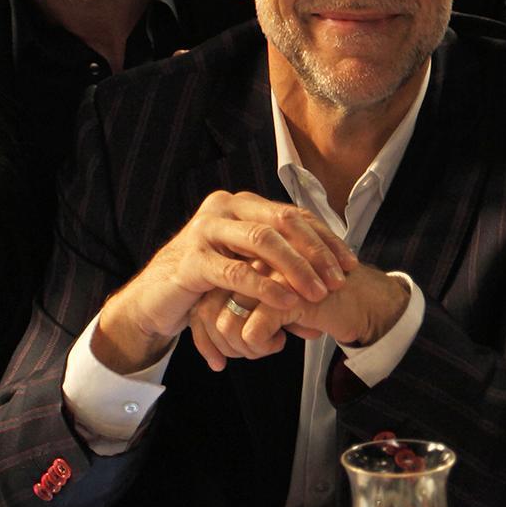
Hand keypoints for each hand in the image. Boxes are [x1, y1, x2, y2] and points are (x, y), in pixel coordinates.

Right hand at [92, 193, 353, 372]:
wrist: (155, 300)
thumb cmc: (208, 283)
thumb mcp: (249, 268)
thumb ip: (283, 269)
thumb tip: (332, 286)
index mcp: (242, 204)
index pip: (293, 215)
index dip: (326, 239)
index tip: (350, 264)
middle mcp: (224, 208)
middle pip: (283, 221)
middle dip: (316, 251)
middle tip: (339, 279)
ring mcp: (204, 230)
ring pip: (262, 240)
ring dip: (296, 268)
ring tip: (318, 293)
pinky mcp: (190, 259)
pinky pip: (235, 271)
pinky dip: (265, 287)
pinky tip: (287, 303)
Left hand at [186, 265, 409, 372]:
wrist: (366, 301)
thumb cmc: (321, 302)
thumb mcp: (276, 305)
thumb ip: (245, 311)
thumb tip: (213, 342)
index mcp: (246, 259)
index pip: (204, 299)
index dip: (205, 335)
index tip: (217, 358)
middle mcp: (252, 262)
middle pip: (207, 310)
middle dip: (220, 344)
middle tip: (244, 355)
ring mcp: (268, 277)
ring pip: (226, 323)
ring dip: (242, 349)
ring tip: (264, 350)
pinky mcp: (287, 295)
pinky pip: (252, 333)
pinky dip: (261, 347)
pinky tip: (281, 344)